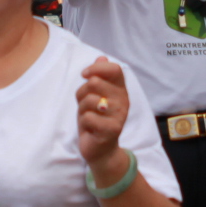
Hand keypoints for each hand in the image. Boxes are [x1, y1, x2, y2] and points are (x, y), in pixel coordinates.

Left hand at [76, 57, 131, 171]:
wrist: (101, 150)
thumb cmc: (96, 120)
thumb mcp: (94, 96)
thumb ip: (98, 77)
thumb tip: (101, 56)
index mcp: (121, 90)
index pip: (114, 69)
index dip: (97, 68)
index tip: (85, 75)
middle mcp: (123, 101)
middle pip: (95, 82)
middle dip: (82, 93)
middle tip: (85, 105)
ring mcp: (119, 115)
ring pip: (90, 100)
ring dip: (82, 109)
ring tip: (88, 117)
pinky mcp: (112, 130)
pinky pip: (88, 117)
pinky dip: (84, 122)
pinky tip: (90, 129)